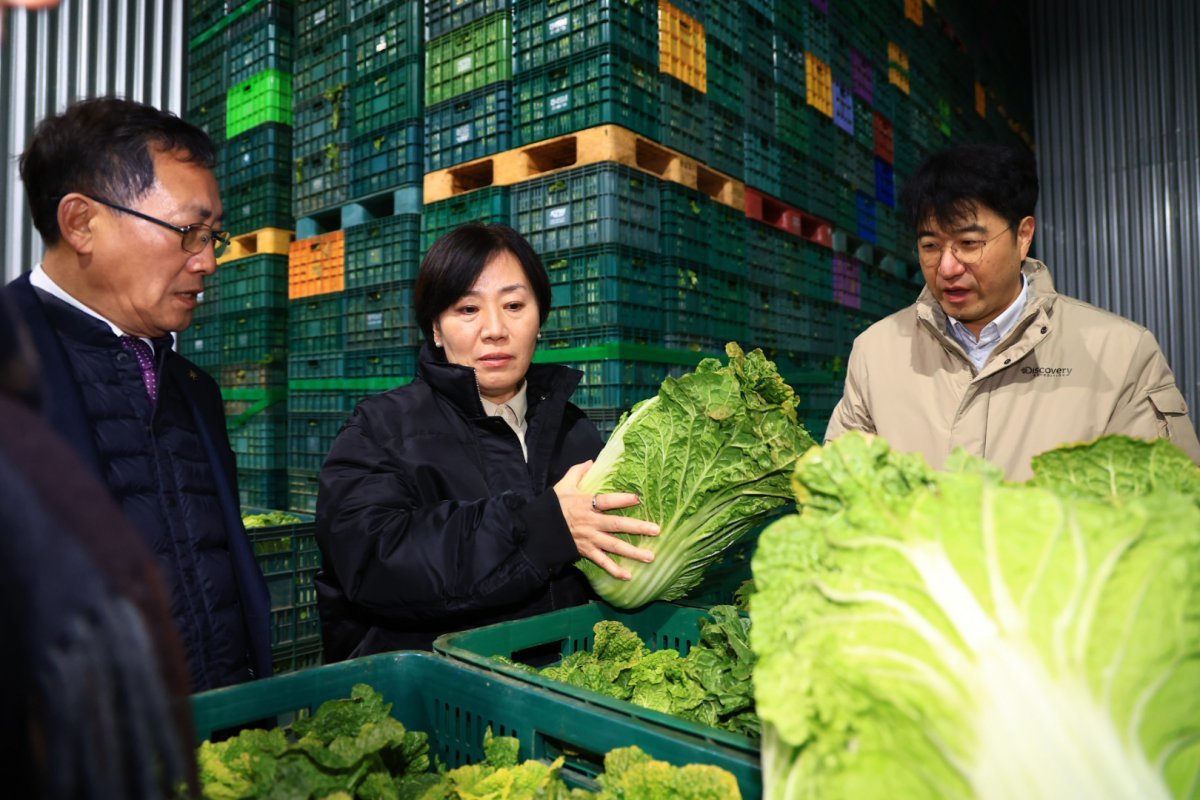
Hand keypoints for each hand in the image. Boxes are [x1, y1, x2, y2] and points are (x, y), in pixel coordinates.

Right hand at [553, 460, 659, 580]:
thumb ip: (578, 471)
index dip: (621, 500)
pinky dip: (614, 570)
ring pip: (614, 546)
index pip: (606, 501)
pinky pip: (602, 562)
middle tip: (656, 530)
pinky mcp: (586, 551)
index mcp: (586, 504)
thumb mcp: (564, 485)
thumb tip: (592, 461)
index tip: (638, 498)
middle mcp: (590, 522)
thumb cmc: (553, 506)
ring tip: (650, 556)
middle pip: (616, 525)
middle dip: (637, 528)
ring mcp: (589, 538)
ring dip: (633, 552)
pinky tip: (628, 576)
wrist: (538, 529)